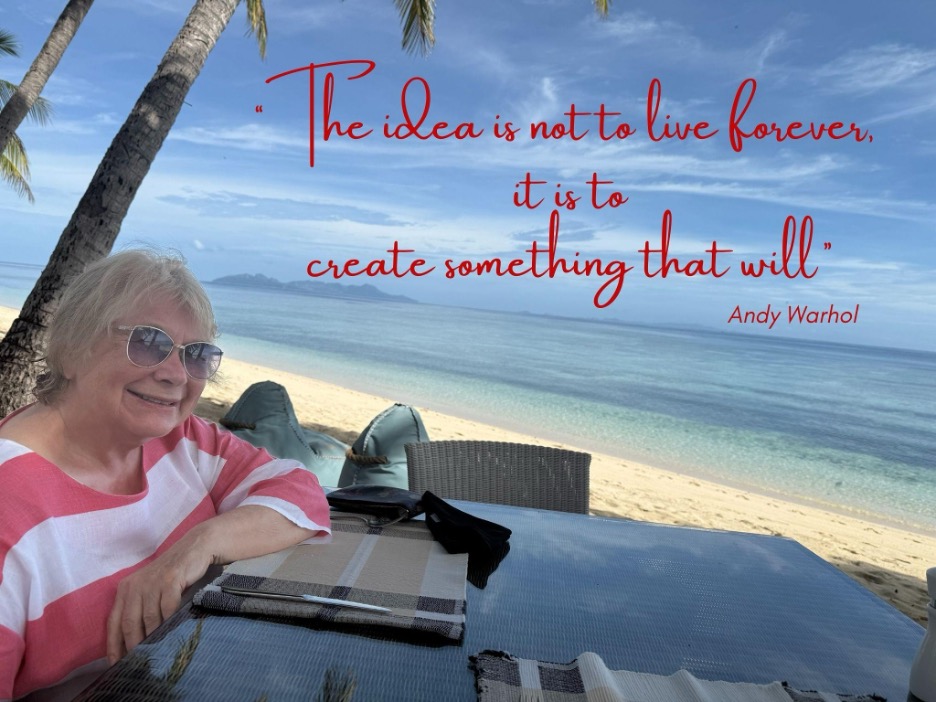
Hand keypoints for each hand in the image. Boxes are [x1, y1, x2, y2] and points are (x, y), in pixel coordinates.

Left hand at [106, 535, 210, 663]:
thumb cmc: (171, 574)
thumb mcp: (150, 589)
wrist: (194, 548)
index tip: (115, 664)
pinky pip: (167, 608)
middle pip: (130, 622)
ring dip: (153, 637)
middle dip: (134, 645)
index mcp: (126, 588)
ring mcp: (153, 582)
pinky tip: (171, 633)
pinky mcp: (171, 579)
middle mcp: (135, 585)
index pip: (114, 621)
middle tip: (139, 663)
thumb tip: (135, 643)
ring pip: (149, 618)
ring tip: (157, 653)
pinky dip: (169, 622)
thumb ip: (140, 609)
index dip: (113, 645)